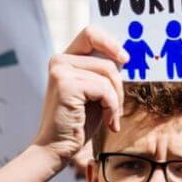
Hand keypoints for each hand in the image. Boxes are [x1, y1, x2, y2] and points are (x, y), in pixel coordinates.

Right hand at [31, 27, 128, 170]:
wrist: (57, 148)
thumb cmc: (78, 123)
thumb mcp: (94, 92)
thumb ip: (102, 73)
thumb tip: (124, 56)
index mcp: (65, 59)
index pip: (90, 34)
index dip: (110, 43)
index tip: (125, 58)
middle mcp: (59, 60)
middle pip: (106, 60)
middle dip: (118, 85)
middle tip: (117, 107)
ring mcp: (60, 70)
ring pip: (108, 75)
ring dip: (116, 100)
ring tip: (110, 118)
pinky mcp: (66, 84)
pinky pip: (104, 89)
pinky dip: (112, 108)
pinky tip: (107, 122)